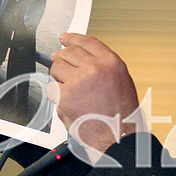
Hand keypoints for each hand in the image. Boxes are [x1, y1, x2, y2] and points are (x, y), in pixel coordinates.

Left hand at [50, 33, 140, 154]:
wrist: (117, 138)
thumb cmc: (122, 116)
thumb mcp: (122, 82)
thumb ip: (104, 67)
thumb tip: (84, 59)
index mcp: (111, 63)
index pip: (87, 42)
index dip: (73, 38)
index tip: (64, 38)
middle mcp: (95, 69)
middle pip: (68, 53)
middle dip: (61, 58)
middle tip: (59, 62)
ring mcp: (78, 82)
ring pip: (56, 68)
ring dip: (58, 77)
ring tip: (70, 90)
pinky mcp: (64, 96)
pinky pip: (53, 88)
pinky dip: (57, 95)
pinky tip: (68, 102)